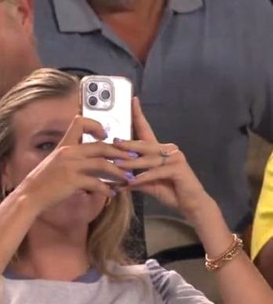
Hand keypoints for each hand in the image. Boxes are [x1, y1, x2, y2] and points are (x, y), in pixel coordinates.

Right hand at [16, 116, 131, 210]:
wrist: (30, 195)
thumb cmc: (43, 181)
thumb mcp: (55, 162)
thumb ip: (71, 157)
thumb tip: (89, 160)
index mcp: (64, 145)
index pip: (79, 123)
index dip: (96, 125)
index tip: (106, 135)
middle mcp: (68, 152)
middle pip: (101, 146)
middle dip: (120, 153)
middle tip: (132, 159)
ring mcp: (70, 166)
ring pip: (103, 164)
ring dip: (119, 172)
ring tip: (127, 179)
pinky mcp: (72, 181)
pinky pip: (96, 183)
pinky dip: (107, 189)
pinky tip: (111, 194)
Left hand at [112, 98, 209, 218]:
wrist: (192, 205)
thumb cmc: (170, 191)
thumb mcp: (148, 184)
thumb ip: (134, 179)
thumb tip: (115, 180)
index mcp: (159, 150)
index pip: (146, 129)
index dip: (138, 115)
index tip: (132, 99)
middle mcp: (168, 149)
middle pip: (143, 144)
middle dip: (127, 144)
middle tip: (113, 143)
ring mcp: (175, 158)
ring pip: (147, 159)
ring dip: (131, 164)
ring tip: (116, 166)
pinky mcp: (178, 168)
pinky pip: (156, 171)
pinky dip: (143, 177)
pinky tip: (132, 181)